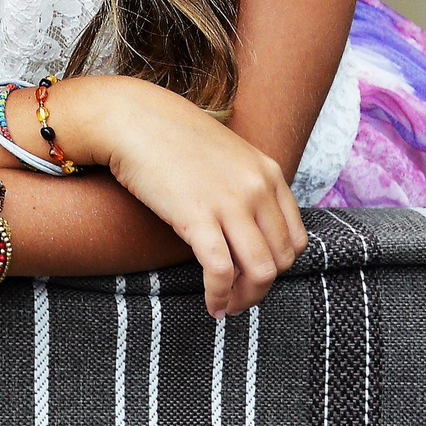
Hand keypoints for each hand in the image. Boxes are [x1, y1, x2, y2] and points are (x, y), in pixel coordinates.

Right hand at [69, 76, 306, 317]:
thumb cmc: (168, 134)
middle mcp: (257, 189)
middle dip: (262, 287)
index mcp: (268, 172)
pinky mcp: (197, 217)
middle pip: (281, 258)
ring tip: (227, 307)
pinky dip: (219, 296)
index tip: (255, 275)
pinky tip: (211, 306)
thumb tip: (243, 222)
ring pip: (260, 271)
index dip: (278, 265)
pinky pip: (221, 271)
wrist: (129, 118)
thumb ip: (244, 182)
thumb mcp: (224, 152)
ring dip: (245, 299)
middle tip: (239, 298)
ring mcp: (230, 203)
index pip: (296, 238)